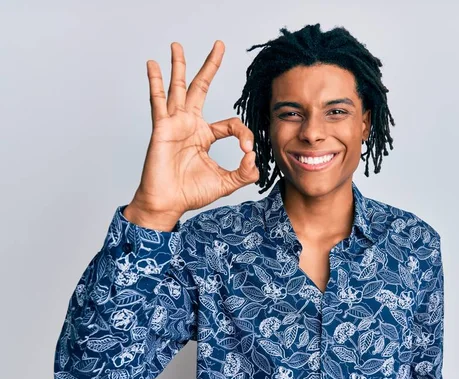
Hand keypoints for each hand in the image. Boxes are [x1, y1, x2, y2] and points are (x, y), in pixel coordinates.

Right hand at [126, 41, 258, 227]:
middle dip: (210, 66)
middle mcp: (190, 125)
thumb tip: (256, 158)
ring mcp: (175, 124)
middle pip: (201, 88)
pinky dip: (155, 83)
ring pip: (179, 88)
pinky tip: (153, 65)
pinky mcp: (163, 128)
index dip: (243, 134)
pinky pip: (159, 101)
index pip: (230, 123)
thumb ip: (244, 172)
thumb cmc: (191, 193)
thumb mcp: (226, 183)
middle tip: (219, 45)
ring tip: (177, 45)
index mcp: (204, 136)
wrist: (168, 204)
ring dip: (179, 66)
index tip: (247, 151)